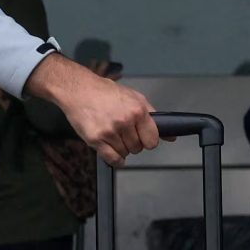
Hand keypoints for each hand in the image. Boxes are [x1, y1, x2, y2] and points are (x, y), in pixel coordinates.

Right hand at [31, 54, 158, 166]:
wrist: (79, 90)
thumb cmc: (105, 92)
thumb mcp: (134, 98)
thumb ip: (153, 117)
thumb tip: (170, 135)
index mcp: (137, 110)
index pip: (152, 140)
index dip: (147, 140)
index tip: (142, 137)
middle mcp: (125, 121)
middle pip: (138, 148)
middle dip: (132, 142)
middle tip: (122, 131)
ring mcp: (110, 131)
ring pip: (125, 154)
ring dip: (120, 148)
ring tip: (112, 133)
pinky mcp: (96, 139)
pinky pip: (112, 159)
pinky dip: (114, 159)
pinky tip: (111, 149)